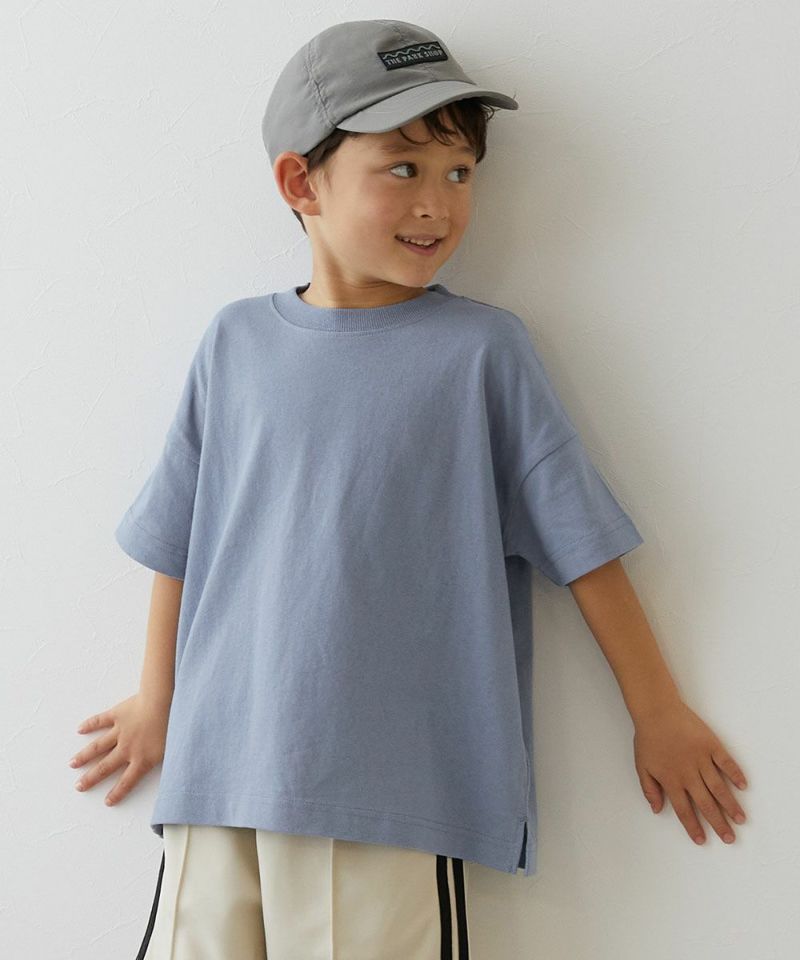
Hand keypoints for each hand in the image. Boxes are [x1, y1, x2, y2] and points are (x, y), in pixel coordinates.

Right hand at [68, 693, 169, 805]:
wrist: (164, 702)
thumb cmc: (174, 724)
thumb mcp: (175, 750)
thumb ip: (171, 764)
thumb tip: (176, 775)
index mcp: (142, 759)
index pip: (127, 781)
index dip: (117, 793)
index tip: (107, 801)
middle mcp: (127, 748)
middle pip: (105, 767)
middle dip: (91, 778)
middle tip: (79, 786)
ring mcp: (120, 731)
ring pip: (98, 747)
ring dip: (84, 756)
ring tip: (72, 763)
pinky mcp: (118, 714)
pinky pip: (100, 721)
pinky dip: (89, 725)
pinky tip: (80, 729)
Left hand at [632, 699, 747, 845]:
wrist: (656, 711)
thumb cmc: (647, 737)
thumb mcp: (641, 765)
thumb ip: (649, 789)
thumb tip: (656, 810)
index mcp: (671, 780)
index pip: (684, 810)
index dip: (693, 827)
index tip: (702, 840)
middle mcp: (688, 774)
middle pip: (706, 804)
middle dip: (718, 823)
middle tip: (729, 838)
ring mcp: (701, 759)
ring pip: (719, 787)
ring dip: (730, 805)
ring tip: (740, 819)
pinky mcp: (710, 745)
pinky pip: (726, 762)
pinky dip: (735, 774)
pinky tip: (743, 786)